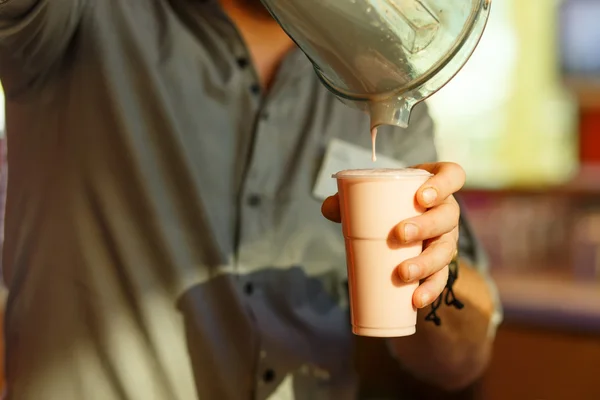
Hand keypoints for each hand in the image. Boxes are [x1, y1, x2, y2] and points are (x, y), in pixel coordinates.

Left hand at [321, 162, 464, 308]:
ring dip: (427, 263)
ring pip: (446, 250)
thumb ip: (347, 200)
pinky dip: (430, 289)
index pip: (452, 176)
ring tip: (404, 273)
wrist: (393, 223)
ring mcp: (447, 238)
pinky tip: (417, 299)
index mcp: (436, 185)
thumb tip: (328, 208)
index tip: (421, 196)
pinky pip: (442, 277)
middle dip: (426, 226)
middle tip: (400, 234)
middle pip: (448, 216)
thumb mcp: (370, 195)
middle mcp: (447, 210)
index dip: (443, 184)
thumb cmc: (385, 203)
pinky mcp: (441, 263)